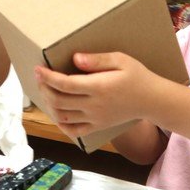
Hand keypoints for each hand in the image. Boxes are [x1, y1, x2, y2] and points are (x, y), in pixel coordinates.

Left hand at [33, 52, 156, 138]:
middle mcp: (94, 105)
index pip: (65, 84)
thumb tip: (75, 58)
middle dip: (44, 88)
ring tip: (47, 91)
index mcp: (99, 87)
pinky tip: (56, 113)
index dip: (47, 77)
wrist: (152, 100)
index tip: (38, 69)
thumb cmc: (137, 76)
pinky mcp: (97, 126)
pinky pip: (74, 131)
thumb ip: (97, 60)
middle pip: (59, 100)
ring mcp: (95, 118)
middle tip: (40, 77)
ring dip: (49, 104)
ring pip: (62, 116)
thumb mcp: (121, 60)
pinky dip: (60, 124)